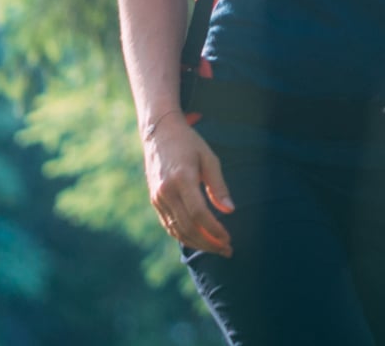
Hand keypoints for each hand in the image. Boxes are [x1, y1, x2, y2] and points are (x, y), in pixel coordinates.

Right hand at [145, 117, 233, 256]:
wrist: (158, 133)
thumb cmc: (189, 143)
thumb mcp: (208, 158)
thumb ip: (218, 185)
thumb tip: (230, 210)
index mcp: (181, 179)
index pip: (198, 214)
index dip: (214, 230)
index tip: (228, 240)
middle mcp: (166, 191)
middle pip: (188, 227)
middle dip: (209, 243)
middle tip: (227, 250)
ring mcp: (157, 198)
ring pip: (177, 230)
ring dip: (197, 243)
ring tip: (217, 249)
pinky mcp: (155, 200)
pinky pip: (169, 225)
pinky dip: (184, 236)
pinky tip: (199, 240)